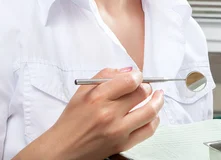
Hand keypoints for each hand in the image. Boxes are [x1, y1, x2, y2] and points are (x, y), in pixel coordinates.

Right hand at [14, 67, 162, 159]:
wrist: (63, 149)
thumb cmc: (72, 120)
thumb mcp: (83, 91)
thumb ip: (105, 75)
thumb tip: (128, 70)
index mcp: (98, 97)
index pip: (130, 80)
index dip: (138, 75)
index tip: (138, 76)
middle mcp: (109, 113)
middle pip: (142, 93)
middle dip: (147, 86)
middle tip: (145, 86)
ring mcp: (118, 130)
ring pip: (150, 111)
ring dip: (158, 101)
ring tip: (158, 96)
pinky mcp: (123, 144)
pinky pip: (148, 130)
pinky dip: (155, 120)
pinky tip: (154, 115)